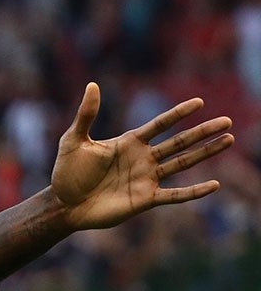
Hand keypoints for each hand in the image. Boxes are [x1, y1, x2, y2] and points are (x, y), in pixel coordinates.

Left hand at [53, 82, 232, 230]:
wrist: (63, 205)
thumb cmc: (67, 172)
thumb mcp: (73, 141)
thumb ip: (86, 115)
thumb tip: (92, 85)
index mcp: (129, 142)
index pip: (159, 124)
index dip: (178, 113)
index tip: (199, 102)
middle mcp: (143, 158)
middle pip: (179, 142)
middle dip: (202, 132)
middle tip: (227, 121)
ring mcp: (146, 178)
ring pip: (182, 163)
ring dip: (205, 153)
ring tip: (228, 140)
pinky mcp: (145, 199)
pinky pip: (175, 195)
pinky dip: (194, 192)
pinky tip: (214, 186)